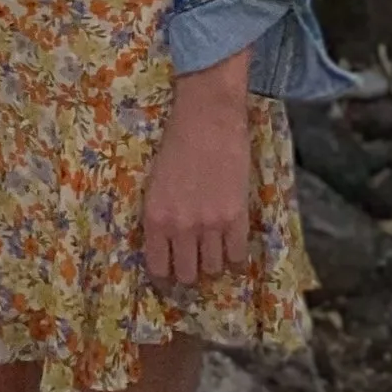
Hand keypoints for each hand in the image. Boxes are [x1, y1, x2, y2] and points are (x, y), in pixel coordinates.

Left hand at [142, 53, 252, 287]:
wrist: (207, 115)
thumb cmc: (177, 141)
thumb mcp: (155, 182)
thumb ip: (161, 215)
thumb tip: (167, 243)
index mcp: (154, 218)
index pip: (157, 268)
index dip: (165, 276)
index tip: (171, 273)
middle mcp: (180, 227)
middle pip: (186, 275)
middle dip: (190, 271)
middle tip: (195, 261)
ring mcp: (209, 225)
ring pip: (213, 270)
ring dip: (213, 264)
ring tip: (214, 249)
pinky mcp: (236, 217)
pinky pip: (237, 257)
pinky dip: (235, 257)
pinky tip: (232, 245)